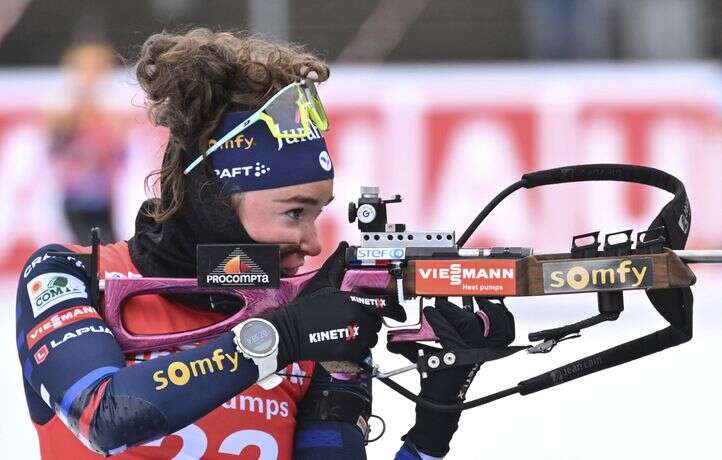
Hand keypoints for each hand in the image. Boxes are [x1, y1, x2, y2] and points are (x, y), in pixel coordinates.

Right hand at [265, 242, 405, 367]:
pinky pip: (363, 351)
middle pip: (378, 323)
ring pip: (372, 338)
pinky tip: (345, 341)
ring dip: (365, 335)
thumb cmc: (305, 308)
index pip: (386, 306)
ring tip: (349, 330)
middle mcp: (358, 319)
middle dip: (371, 321)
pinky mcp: (348, 353)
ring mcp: (354, 338)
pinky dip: (358, 348)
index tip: (399, 314)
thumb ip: (337, 264)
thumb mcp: (322, 282)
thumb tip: (344, 247)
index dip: (396, 311)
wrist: (290, 331)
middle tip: (356, 319)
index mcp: (354, 301)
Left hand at [390, 297, 514, 456]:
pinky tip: (431, 315)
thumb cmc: (447, 379)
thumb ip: (461, 335)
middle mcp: (483, 354)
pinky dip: (437, 321)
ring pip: (468, 323)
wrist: (439, 404)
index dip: (501, 313)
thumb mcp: (459, 354)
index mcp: (487, 352)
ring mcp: (471, 355)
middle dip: (482, 307)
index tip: (489, 300)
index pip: (505, 330)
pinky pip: (447, 332)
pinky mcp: (455, 357)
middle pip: (493, 324)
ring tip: (439, 307)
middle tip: (466, 298)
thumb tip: (456, 312)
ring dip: (451, 311)